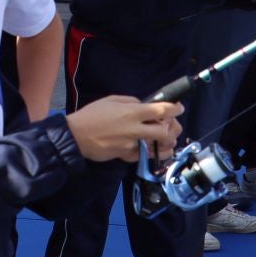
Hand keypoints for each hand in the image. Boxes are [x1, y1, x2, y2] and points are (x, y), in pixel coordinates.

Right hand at [66, 96, 183, 163]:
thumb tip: (144, 105)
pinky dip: (151, 152)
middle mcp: (135, 129)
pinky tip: (153, 148)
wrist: (76, 136)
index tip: (179, 108)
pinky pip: (145, 155)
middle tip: (171, 125)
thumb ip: (131, 102)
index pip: (160, 110)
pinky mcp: (126, 156)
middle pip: (164, 131)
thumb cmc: (92, 115)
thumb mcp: (111, 100)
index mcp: (132, 112)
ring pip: (157, 147)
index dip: (174, 109)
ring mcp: (132, 145)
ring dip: (166, 143)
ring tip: (166, 139)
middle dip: (172, 128)